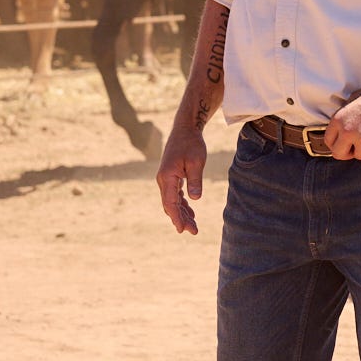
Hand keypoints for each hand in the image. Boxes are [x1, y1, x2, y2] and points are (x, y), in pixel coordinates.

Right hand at [156, 117, 207, 234]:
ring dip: (182, 213)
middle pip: (170, 205)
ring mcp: (166, 178)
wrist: (185, 129)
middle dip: (181, 219)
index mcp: (167, 177)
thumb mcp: (196, 162)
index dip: (176, 217)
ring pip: (172, 201)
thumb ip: (195, 180)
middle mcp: (163, 179)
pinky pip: (175, 195)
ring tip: (193, 226)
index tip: (183, 229)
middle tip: (193, 231)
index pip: (170, 202)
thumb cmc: (191, 143)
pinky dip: (182, 204)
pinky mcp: (171, 176)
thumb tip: (194, 199)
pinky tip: (190, 212)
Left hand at [322, 81, 360, 160]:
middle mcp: (347, 131)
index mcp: (338, 120)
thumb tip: (339, 133)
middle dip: (346, 154)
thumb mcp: (350, 103)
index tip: (341, 145)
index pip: (328, 141)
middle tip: (353, 150)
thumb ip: (343, 120)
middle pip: (338, 154)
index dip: (335, 145)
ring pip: (359, 155)